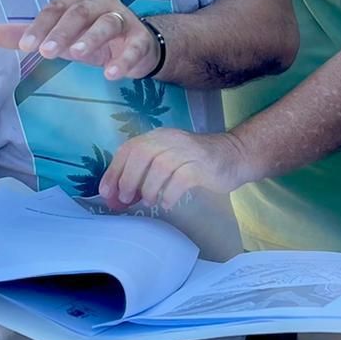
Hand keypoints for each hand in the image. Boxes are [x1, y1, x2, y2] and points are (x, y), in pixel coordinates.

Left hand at [0, 0, 160, 80]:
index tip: (25, 48)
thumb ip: (29, 35)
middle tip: (46, 52)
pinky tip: (112, 74)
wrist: (138, 47)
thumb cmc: (93, 38)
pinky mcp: (140, 39)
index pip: (56, 9)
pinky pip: (133, 47)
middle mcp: (101, 4)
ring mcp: (123, 20)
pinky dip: (123, 59)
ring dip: (92, 38)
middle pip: (81, 12)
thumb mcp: (60, 37)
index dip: (40, 26)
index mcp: (79, 0)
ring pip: (108, 23)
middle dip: (62, 31)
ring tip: (77, 55)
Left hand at [99, 128, 251, 210]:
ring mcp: (188, 150)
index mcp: (157, 137)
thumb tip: (118, 198)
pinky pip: (181, 179)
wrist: (234, 156)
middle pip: (141, 154)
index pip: (128, 148)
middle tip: (126, 199)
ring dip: (149, 187)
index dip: (114, 170)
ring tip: (149, 201)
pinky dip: (169, 193)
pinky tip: (167, 203)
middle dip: (128, 179)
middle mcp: (170, 139)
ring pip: (160, 165)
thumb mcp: (166, 164)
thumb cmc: (195, 164)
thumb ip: (143, 176)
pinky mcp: (203, 165)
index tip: (106, 192)